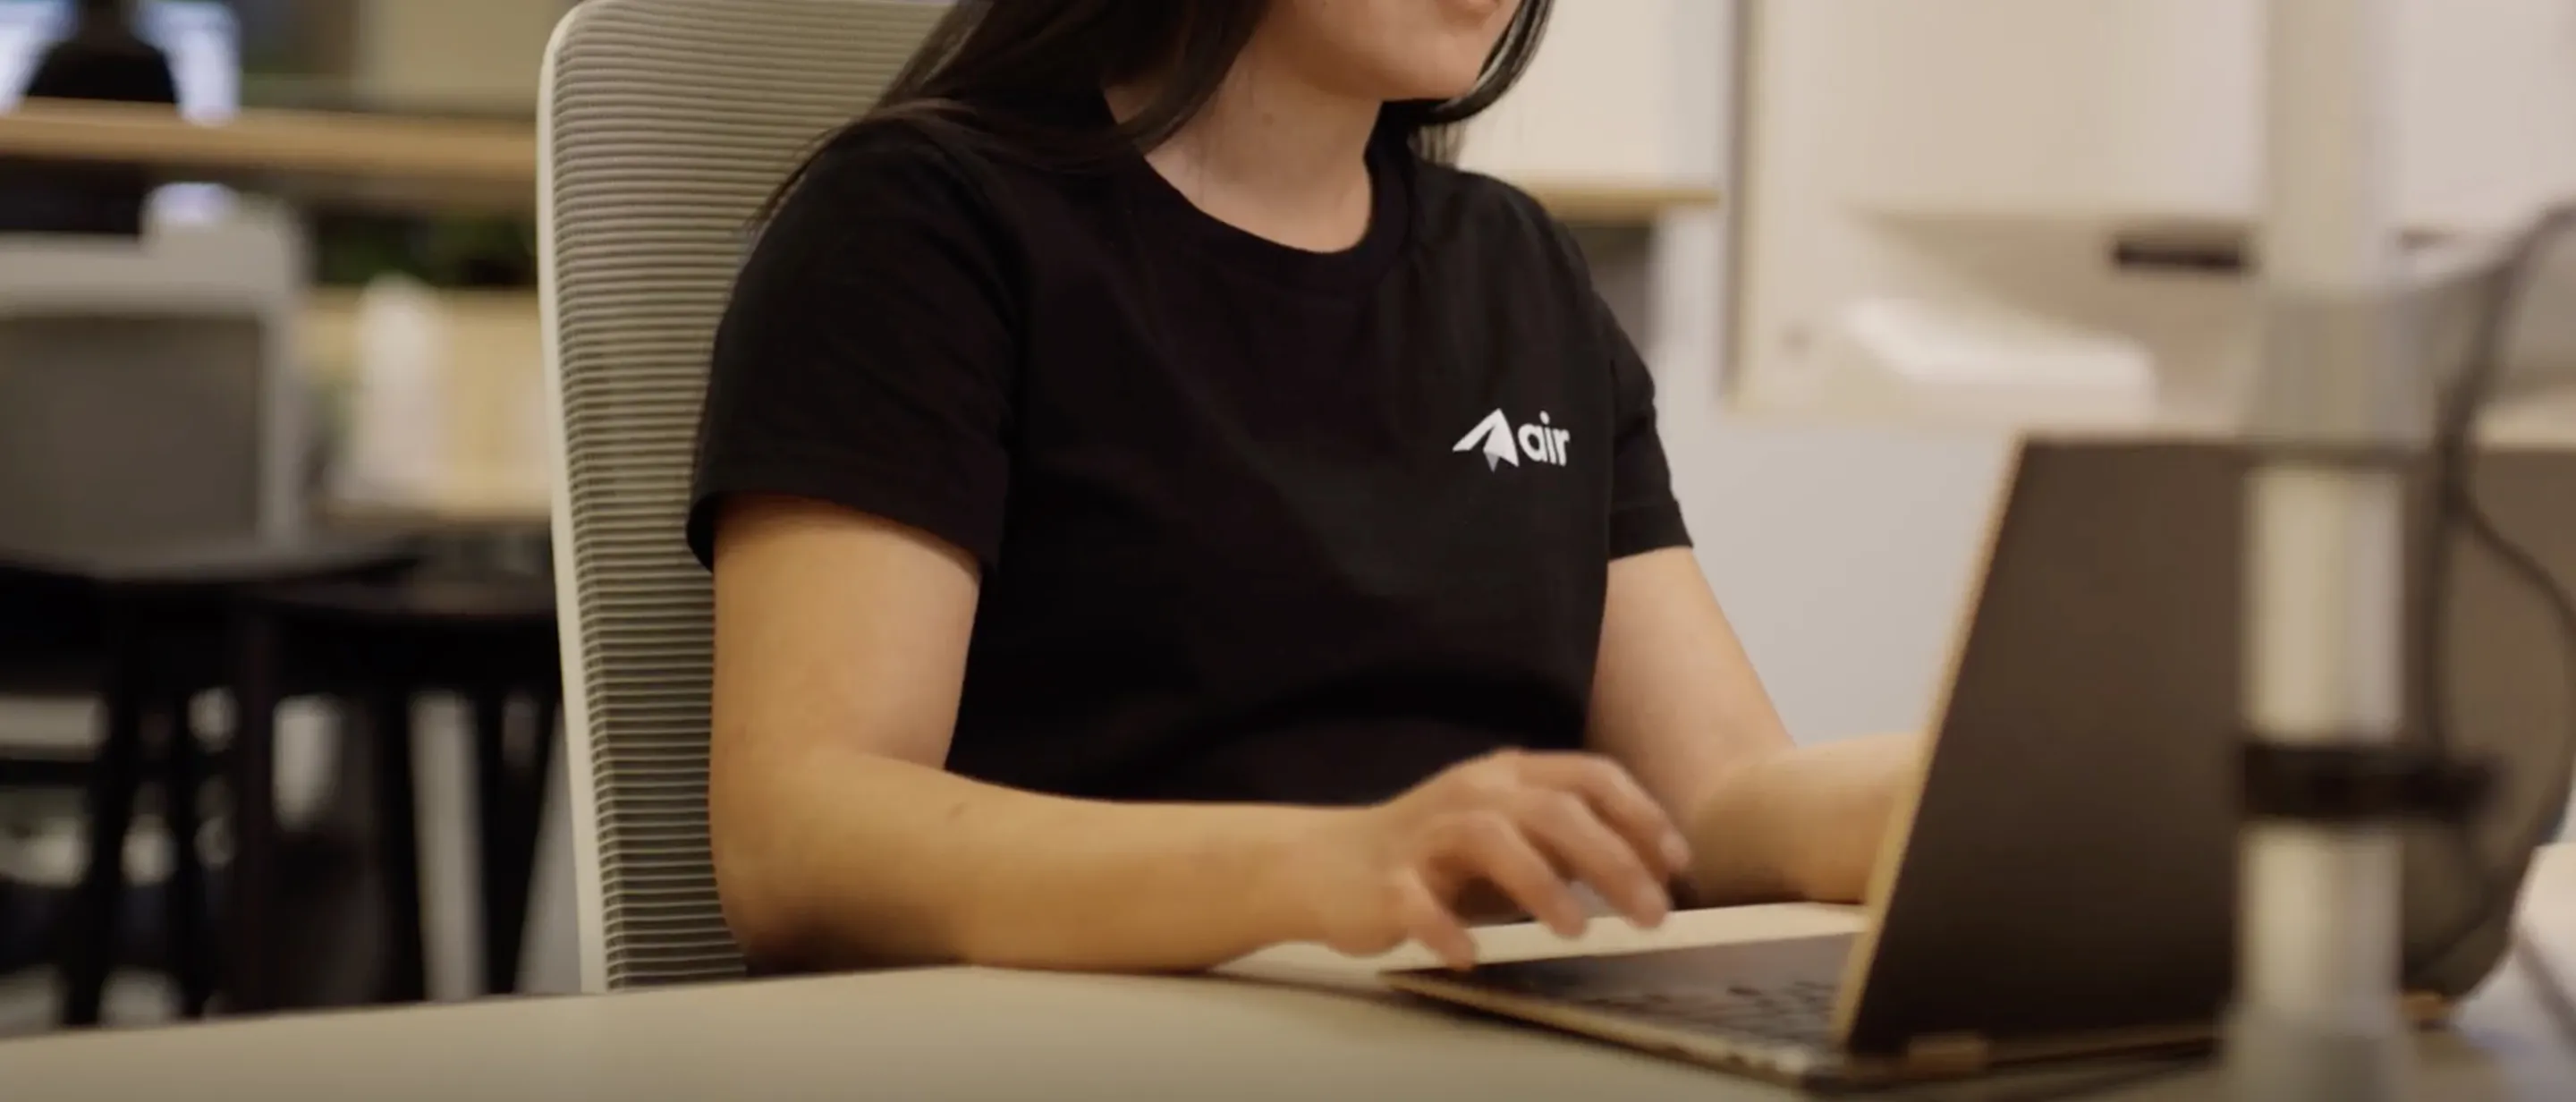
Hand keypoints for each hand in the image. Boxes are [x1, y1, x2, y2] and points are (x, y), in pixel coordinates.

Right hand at [1290, 750, 1693, 969]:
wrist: (1325, 864)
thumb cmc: (1433, 856)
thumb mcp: (1507, 836)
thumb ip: (1564, 843)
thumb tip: (1645, 873)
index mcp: (1508, 777)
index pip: (1589, 777)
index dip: (1640, 815)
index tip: (1676, 862)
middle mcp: (1472, 794)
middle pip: (1554, 811)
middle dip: (1613, 860)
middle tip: (1653, 912)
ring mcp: (1426, 834)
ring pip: (1491, 839)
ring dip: (1541, 883)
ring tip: (1576, 930)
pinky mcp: (1386, 880)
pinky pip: (1417, 901)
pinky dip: (1445, 927)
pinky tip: (1470, 953)